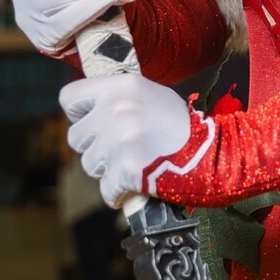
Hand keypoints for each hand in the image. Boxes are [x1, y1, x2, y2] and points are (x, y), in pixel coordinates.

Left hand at [60, 74, 192, 206]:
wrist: (210, 154)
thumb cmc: (179, 126)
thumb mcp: (150, 95)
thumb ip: (117, 98)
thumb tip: (87, 109)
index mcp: (121, 86)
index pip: (69, 98)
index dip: (78, 113)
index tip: (91, 122)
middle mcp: (116, 109)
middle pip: (75, 137)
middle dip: (94, 147)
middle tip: (121, 149)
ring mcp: (119, 140)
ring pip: (89, 164)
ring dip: (107, 169)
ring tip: (135, 163)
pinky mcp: (125, 169)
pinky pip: (105, 189)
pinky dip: (118, 192)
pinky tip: (138, 183)